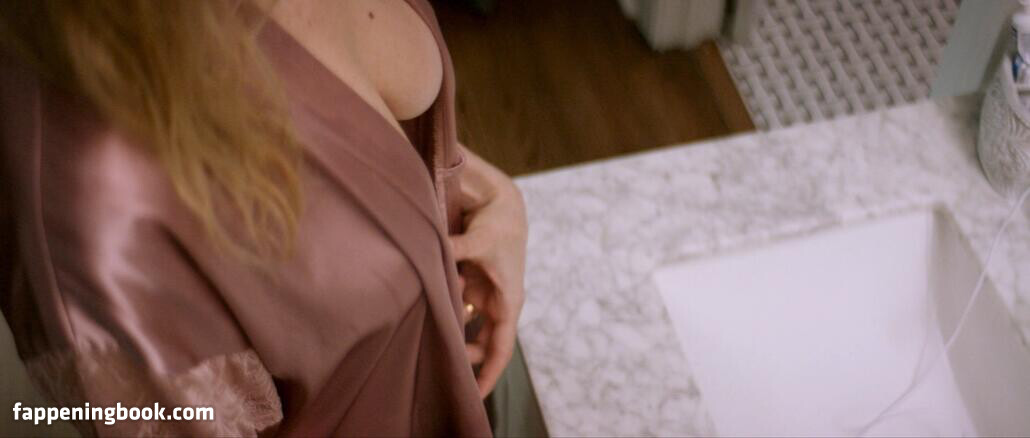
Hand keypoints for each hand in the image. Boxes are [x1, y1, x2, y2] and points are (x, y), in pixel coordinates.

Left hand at [450, 146, 527, 397]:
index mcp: (508, 300)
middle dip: (466, 358)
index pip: (501, 347)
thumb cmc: (498, 225)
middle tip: (443, 370)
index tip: (476, 395)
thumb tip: (429, 256)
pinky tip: (428, 306)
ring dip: (452, 331)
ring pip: (467, 325)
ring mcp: (483, 292)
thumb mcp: (479, 240)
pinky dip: (444, 308)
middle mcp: (496, 301)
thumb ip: (454, 251)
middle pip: (483, 343)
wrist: (503, 202)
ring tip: (431, 339)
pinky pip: (457, 304)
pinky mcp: (471, 281)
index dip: (490, 374)